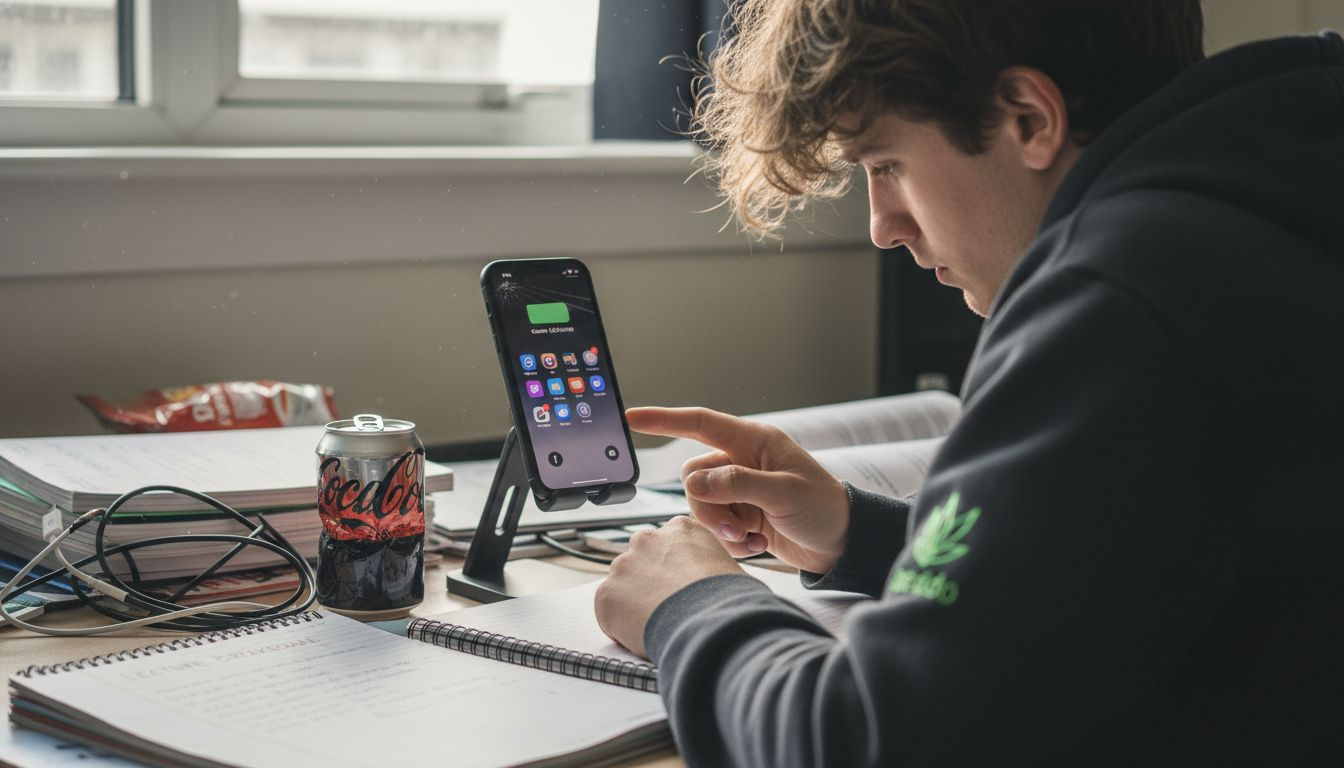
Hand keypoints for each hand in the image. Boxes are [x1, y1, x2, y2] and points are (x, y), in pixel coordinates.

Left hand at [594, 515, 743, 657]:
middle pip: (641, 560)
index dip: (674, 569)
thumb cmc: (729, 601)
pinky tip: (643, 634)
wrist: (710, 626)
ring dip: (633, 602)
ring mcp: (623, 566)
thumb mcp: (729, 569)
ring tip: (658, 624)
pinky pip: (608, 611)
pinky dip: (620, 625)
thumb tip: (715, 583)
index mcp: (681, 529)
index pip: (668, 545)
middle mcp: (647, 539)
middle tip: (667, 607)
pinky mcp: (606, 593)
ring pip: (622, 585)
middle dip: (648, 581)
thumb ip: (711, 566)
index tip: (680, 587)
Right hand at [626, 407, 849, 574]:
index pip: (700, 422)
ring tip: (750, 537)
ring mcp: (740, 490)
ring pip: (701, 504)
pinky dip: (732, 540)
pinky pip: (714, 526)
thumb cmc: (824, 508)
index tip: (632, 418)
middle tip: (736, 527)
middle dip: (708, 506)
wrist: (842, 544)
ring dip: (720, 526)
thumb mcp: (784, 492)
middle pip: (694, 476)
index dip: (664, 419)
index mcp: (754, 442)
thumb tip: (698, 483)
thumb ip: (738, 484)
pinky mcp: (741, 515)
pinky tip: (758, 543)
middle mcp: (742, 462)